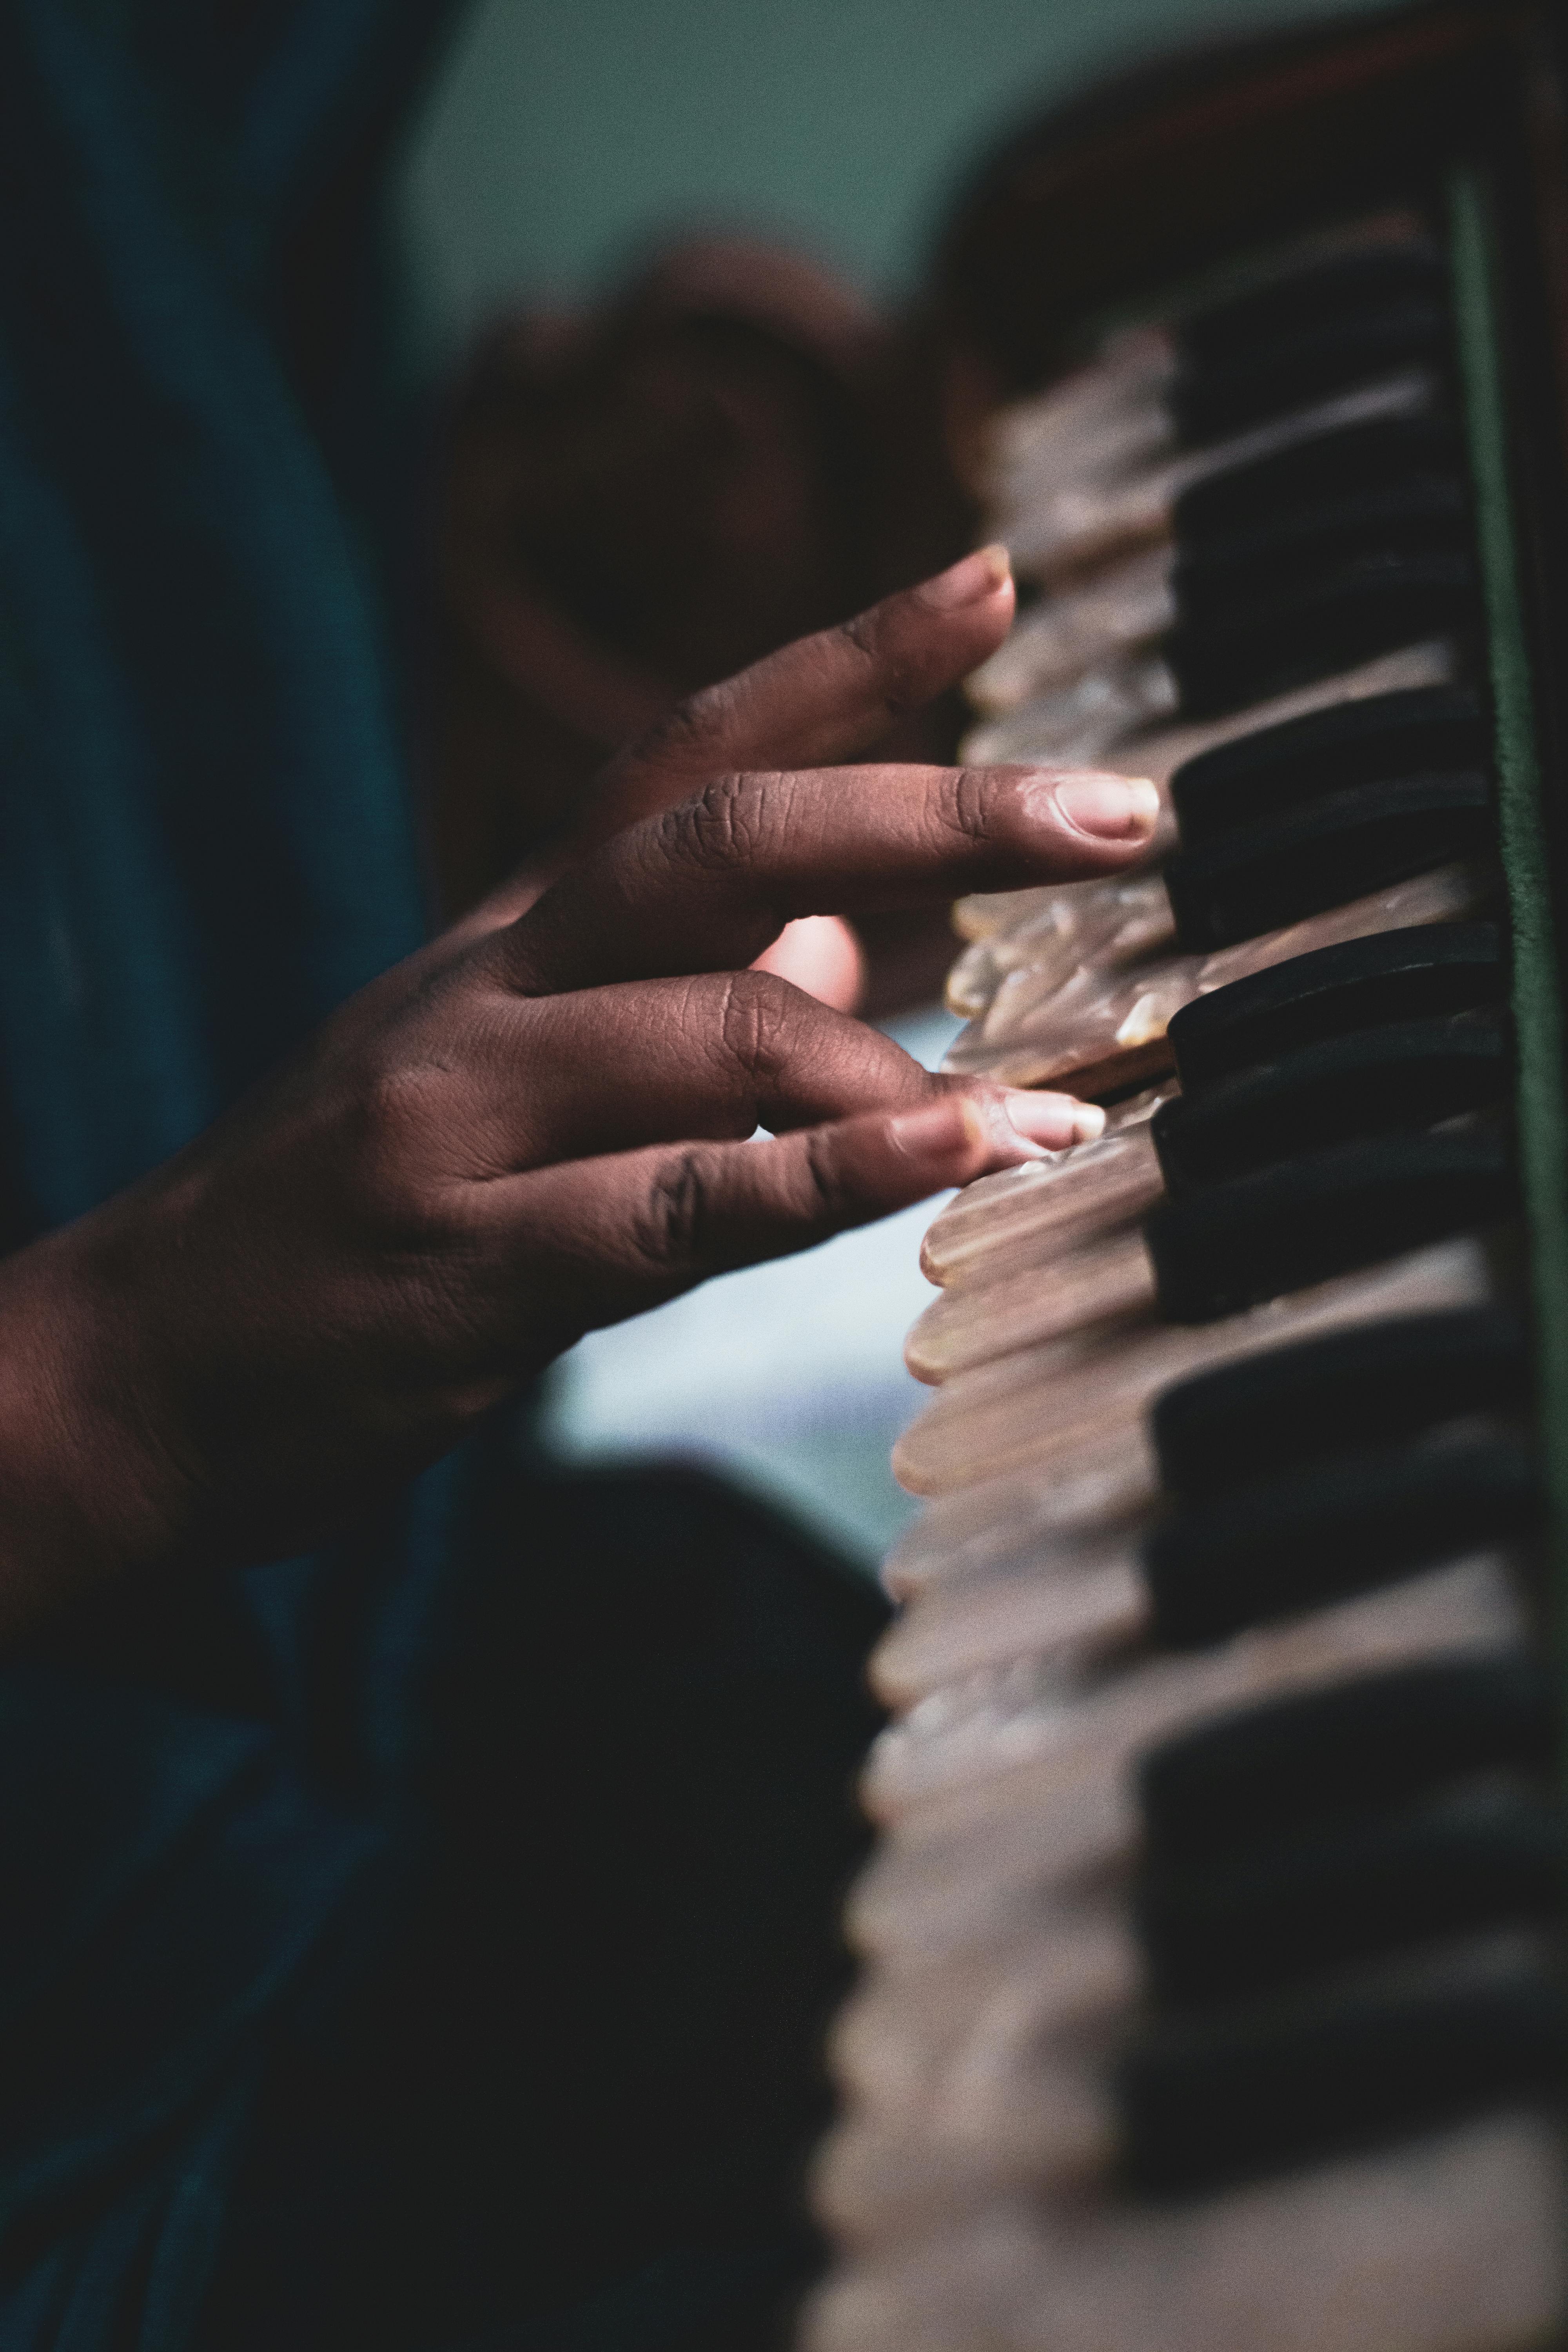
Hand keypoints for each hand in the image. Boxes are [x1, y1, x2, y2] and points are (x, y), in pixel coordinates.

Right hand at [0, 549, 1156, 1623]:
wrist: (129, 1374)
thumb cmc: (342, 1223)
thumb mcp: (493, 1071)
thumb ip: (669, 995)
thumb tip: (845, 933)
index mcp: (502, 936)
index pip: (683, 751)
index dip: (845, 656)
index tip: (993, 577)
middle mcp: (487, 988)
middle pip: (724, 838)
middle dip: (936, 806)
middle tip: (1124, 813)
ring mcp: (468, 1116)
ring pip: (718, 1023)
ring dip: (913, 1055)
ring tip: (1065, 1098)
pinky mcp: (471, 1262)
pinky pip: (684, 1203)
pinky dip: (839, 1178)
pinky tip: (966, 1160)